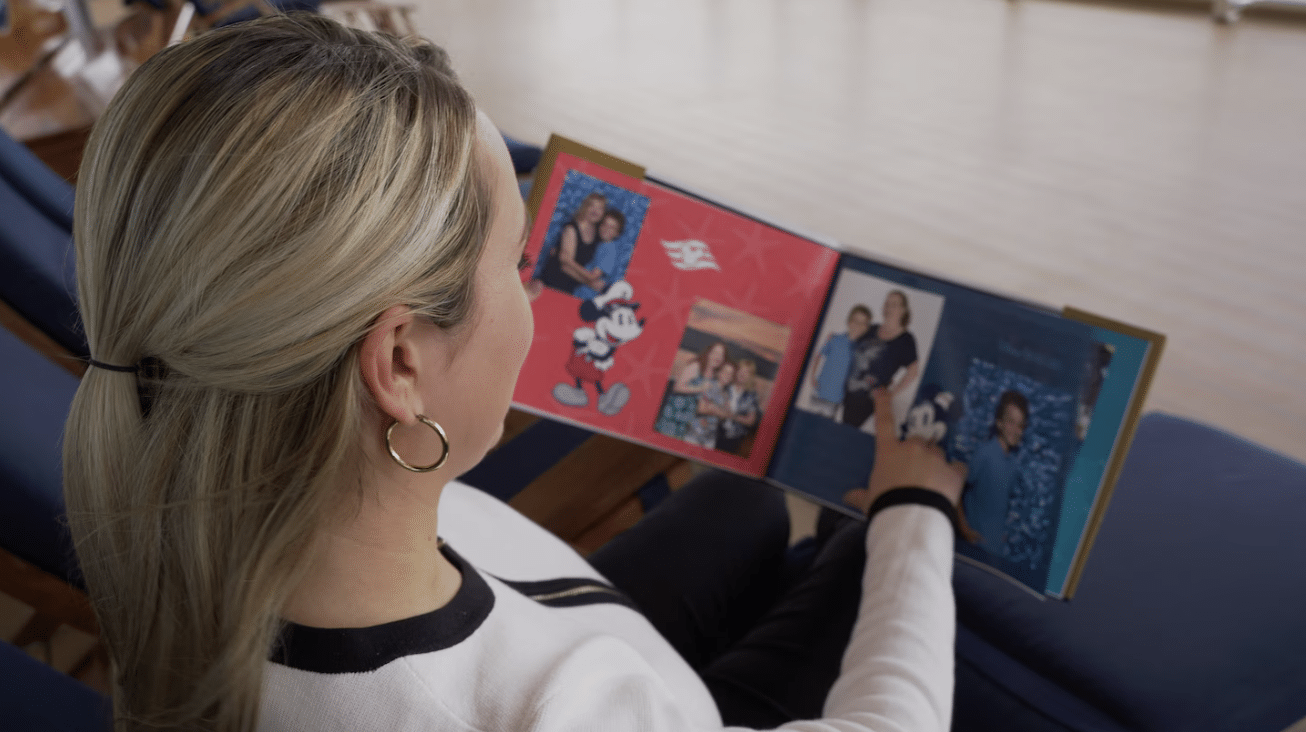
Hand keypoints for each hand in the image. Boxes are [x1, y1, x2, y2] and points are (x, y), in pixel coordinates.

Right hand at [844, 389, 963, 513]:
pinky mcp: (953, 471)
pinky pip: (957, 467)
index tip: (882, 390)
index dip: (883, 404)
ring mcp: (935, 458)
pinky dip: (954, 473)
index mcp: (889, 452)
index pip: (884, 423)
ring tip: (932, 482)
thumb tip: (847, 497)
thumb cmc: (885, 505)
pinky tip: (950, 485)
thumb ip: (859, 495)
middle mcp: (912, 449)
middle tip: (915, 471)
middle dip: (917, 452)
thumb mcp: (868, 500)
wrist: (911, 518)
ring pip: (937, 452)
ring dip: (935, 462)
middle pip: (917, 441)